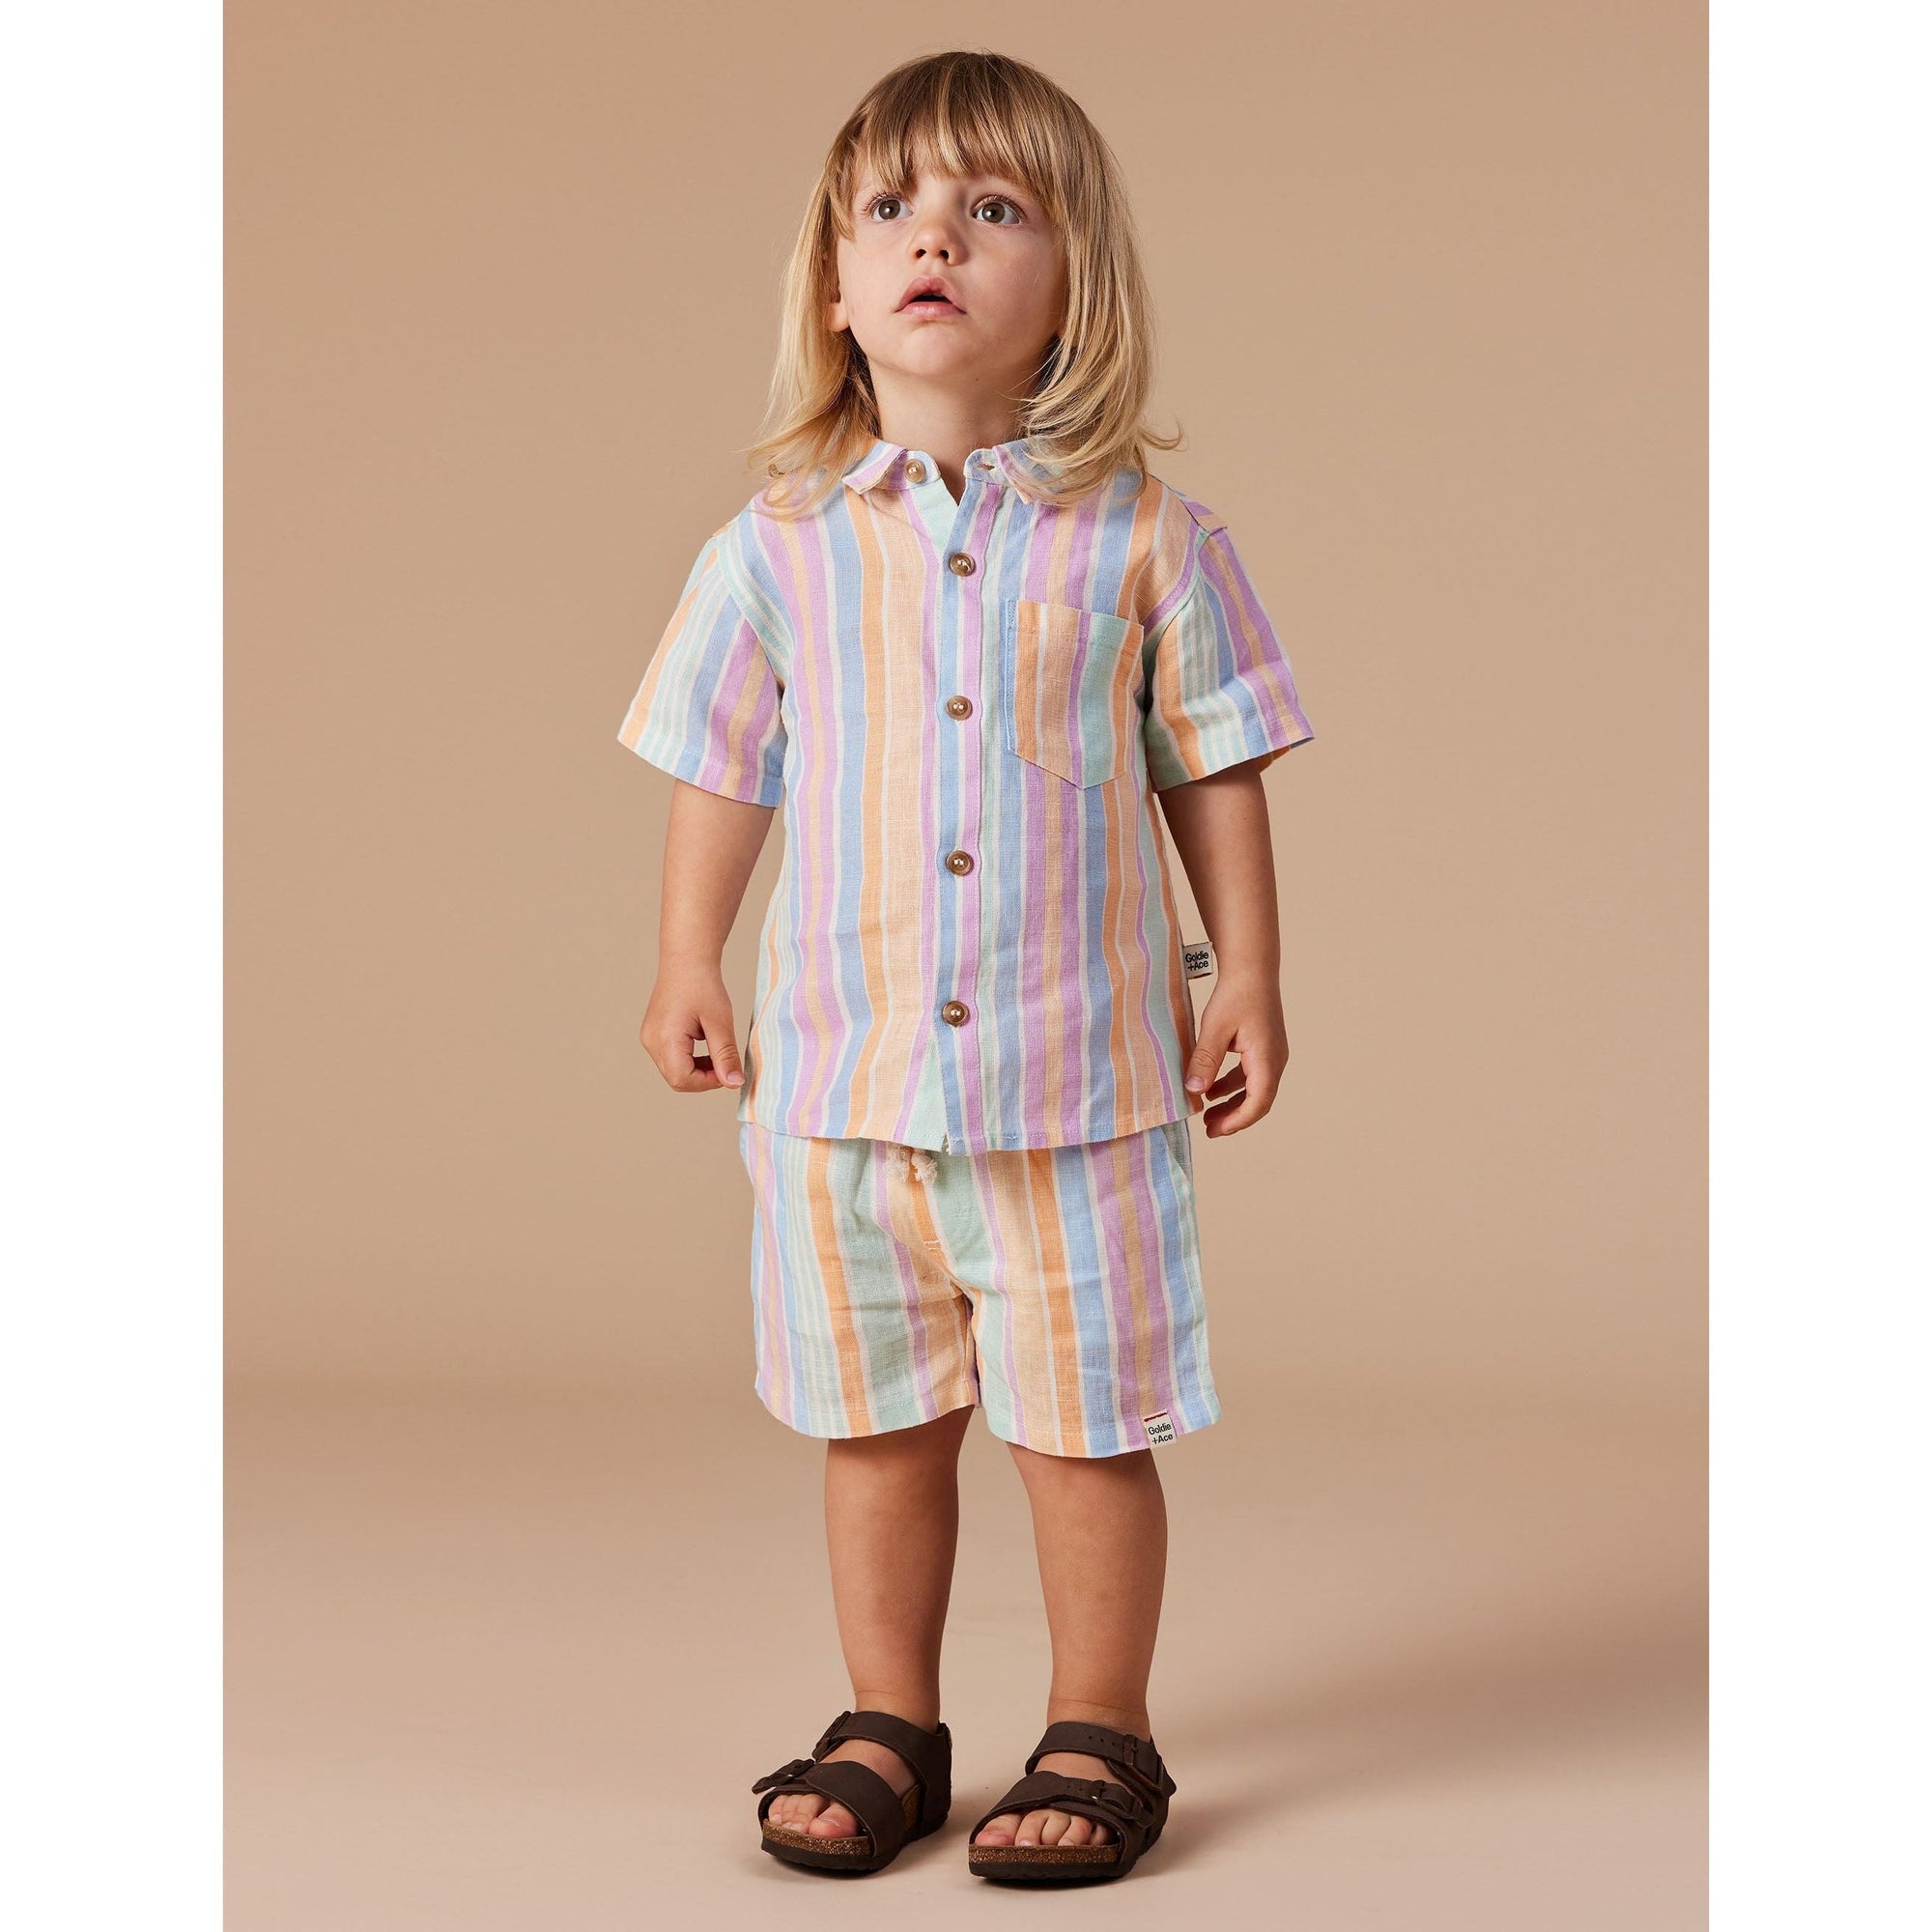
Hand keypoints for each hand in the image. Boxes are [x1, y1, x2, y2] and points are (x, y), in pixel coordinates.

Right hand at [639, 967, 744, 1093]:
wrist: (687, 960)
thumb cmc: (703, 985)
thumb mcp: (720, 1021)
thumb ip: (726, 1055)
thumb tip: (734, 1083)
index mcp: (665, 1039)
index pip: (682, 1079)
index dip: (708, 1082)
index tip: (728, 1070)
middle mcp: (651, 1041)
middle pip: (676, 1078)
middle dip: (704, 1077)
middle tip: (725, 1061)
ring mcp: (650, 1038)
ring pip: (674, 1070)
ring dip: (697, 1069)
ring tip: (716, 1050)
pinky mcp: (653, 1034)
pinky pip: (671, 1058)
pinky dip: (690, 1059)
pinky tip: (705, 1043)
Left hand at [1182, 970, 1288, 1136]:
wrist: (1252, 967)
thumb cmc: (1236, 994)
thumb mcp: (1214, 1028)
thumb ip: (1204, 1060)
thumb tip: (1194, 1091)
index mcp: (1267, 1059)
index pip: (1257, 1103)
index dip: (1236, 1121)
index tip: (1214, 1130)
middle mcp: (1275, 1060)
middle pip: (1258, 1101)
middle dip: (1234, 1118)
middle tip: (1208, 1129)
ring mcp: (1272, 1054)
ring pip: (1254, 1089)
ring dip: (1232, 1103)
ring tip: (1207, 1113)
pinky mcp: (1263, 1047)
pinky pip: (1250, 1075)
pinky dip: (1232, 1086)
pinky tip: (1211, 1089)